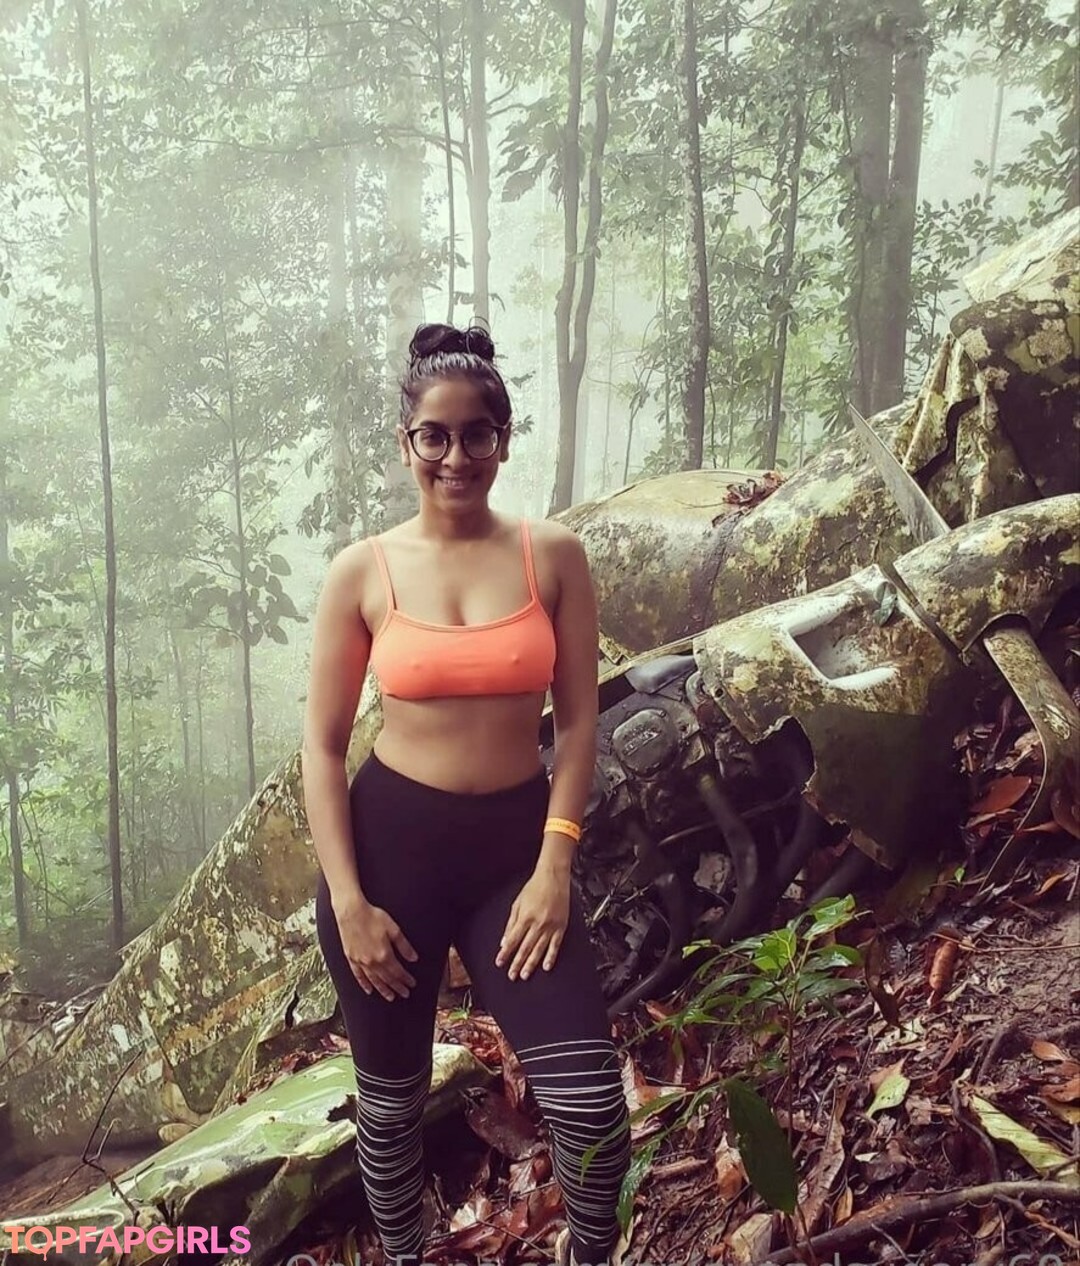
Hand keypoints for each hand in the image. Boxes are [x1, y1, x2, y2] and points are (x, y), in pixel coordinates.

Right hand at [335, 898, 418, 1000]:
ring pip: (374, 981)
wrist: (351, 912)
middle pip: (387, 979)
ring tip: (391, 997)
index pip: (398, 972)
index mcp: (384, 954)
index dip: (406, 979)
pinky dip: (364, 984)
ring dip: (383, 990)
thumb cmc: (372, 917)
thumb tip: (414, 958)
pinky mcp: (351, 959)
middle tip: (405, 994)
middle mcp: (372, 962)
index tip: (412, 984)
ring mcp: (360, 962)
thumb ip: (404, 945)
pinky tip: (369, 990)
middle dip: (397, 987)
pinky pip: (358, 976)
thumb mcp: (393, 929)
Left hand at [495, 866, 570, 980]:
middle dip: (517, 963)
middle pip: (525, 948)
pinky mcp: (561, 927)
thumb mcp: (517, 903)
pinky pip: (555, 945)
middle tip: (512, 975)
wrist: (553, 877)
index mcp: (525, 917)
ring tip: (525, 974)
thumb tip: (505, 940)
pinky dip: (550, 957)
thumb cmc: (535, 887)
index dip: (505, 953)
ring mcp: (550, 926)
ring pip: (539, 949)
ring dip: (531, 964)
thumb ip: (510, 923)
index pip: (512, 940)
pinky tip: (546, 966)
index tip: (500, 963)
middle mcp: (537, 923)